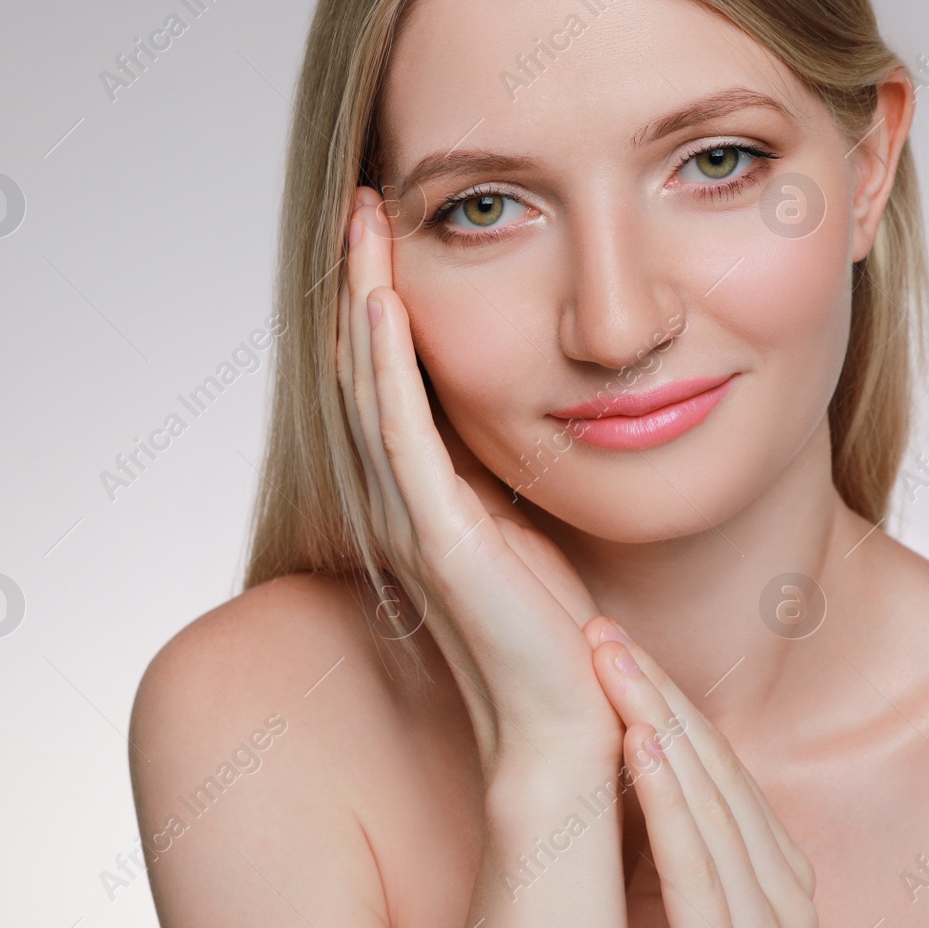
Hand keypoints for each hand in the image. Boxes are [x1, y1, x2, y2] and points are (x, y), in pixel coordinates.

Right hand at [336, 185, 616, 769]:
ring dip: (364, 299)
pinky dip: (388, 364)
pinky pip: (402, 433)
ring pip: (369, 386)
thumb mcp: (528, 526)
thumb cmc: (558, 637)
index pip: (387, 379)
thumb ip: (505, 470)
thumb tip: (527, 403)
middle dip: (360, 279)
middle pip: (363, 367)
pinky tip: (385, 302)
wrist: (567, 726)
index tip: (388, 230)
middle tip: (362, 201)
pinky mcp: (439, 537)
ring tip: (364, 223)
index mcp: (422, 494)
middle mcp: (400, 498)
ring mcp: (413, 516)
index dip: (378, 301)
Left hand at [584, 617, 817, 927]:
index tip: (611, 644)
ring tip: (615, 668)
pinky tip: (641, 746)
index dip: (669, 703)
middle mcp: (783, 905)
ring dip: (662, 732)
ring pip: (715, 818)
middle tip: (602, 634)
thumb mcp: (658, 885)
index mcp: (771, 880)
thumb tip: (631, 734)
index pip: (721, 774)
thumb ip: (662, 826)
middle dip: (660, 700)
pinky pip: (702, 880)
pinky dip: (672, 808)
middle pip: (721, 784)